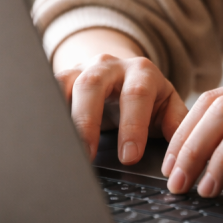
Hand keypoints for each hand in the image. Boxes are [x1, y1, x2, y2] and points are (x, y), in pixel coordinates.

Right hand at [54, 29, 186, 162]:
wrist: (120, 76)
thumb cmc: (147, 99)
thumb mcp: (167, 107)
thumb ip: (177, 124)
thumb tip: (184, 153)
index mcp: (142, 72)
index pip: (137, 94)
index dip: (133, 125)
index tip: (130, 157)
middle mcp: (108, 66)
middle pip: (92, 84)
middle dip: (89, 120)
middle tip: (88, 156)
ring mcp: (80, 70)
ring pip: (62, 84)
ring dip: (59, 116)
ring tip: (58, 149)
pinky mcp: (58, 79)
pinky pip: (44, 91)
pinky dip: (41, 112)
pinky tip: (39, 136)